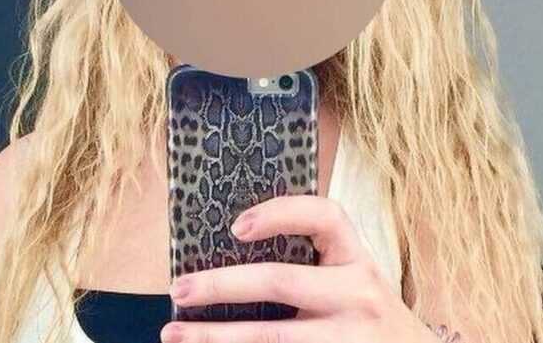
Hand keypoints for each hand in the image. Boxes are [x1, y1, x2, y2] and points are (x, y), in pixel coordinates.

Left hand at [159, 195, 439, 342]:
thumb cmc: (368, 315)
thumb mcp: (355, 279)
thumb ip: (315, 263)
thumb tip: (229, 254)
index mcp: (358, 259)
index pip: (325, 216)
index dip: (280, 213)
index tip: (237, 225)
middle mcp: (357, 295)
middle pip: (280, 281)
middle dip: (221, 285)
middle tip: (179, 289)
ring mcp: (348, 339)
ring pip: (270, 337)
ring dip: (214, 338)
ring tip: (173, 334)